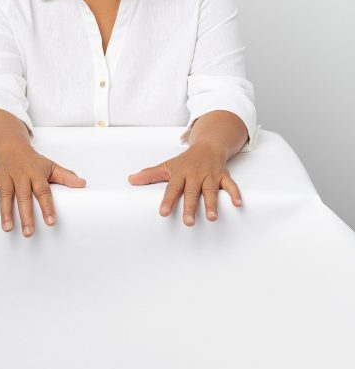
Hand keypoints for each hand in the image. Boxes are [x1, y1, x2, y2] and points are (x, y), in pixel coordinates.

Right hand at [0, 143, 86, 235]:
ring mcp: (6, 176)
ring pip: (6, 194)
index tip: (51, 222)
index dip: (47, 207)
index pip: (43, 191)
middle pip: (24, 196)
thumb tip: (83, 184)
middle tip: (29, 233)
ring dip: (5, 211)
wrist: (12, 147)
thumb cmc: (34, 162)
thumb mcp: (51, 167)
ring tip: (8, 228)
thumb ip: (66, 176)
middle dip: (26, 215)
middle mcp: (21, 175)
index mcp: (36, 174)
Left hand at [127, 141, 242, 225]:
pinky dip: (235, 193)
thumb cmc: (185, 161)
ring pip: (211, 191)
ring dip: (212, 204)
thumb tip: (131, 180)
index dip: (168, 201)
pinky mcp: (223, 176)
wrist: (208, 146)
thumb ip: (150, 175)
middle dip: (190, 207)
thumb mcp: (167, 166)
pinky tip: (238, 204)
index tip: (163, 213)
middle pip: (192, 192)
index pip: (172, 188)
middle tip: (188, 222)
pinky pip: (230, 185)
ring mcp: (210, 176)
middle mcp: (195, 175)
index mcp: (180, 173)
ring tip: (211, 218)